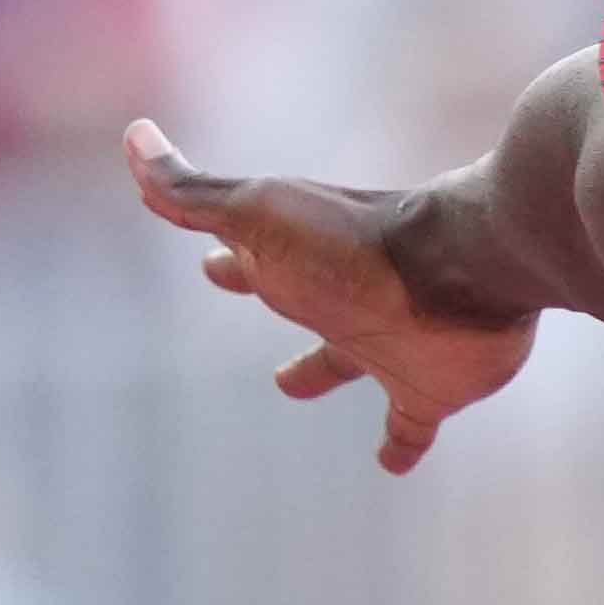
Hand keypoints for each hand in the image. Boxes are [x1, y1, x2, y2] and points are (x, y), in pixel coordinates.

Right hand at [126, 120, 535, 470]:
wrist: (469, 268)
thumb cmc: (357, 242)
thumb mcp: (261, 212)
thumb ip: (195, 193)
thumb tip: (134, 138)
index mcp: (296, 262)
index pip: (248, 254)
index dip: (226, 256)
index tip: (207, 258)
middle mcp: (341, 300)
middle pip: (293, 299)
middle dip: (263, 289)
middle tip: (229, 280)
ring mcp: (386, 343)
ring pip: (344, 361)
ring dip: (318, 370)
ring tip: (290, 386)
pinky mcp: (430, 389)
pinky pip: (409, 425)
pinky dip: (399, 445)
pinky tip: (391, 467)